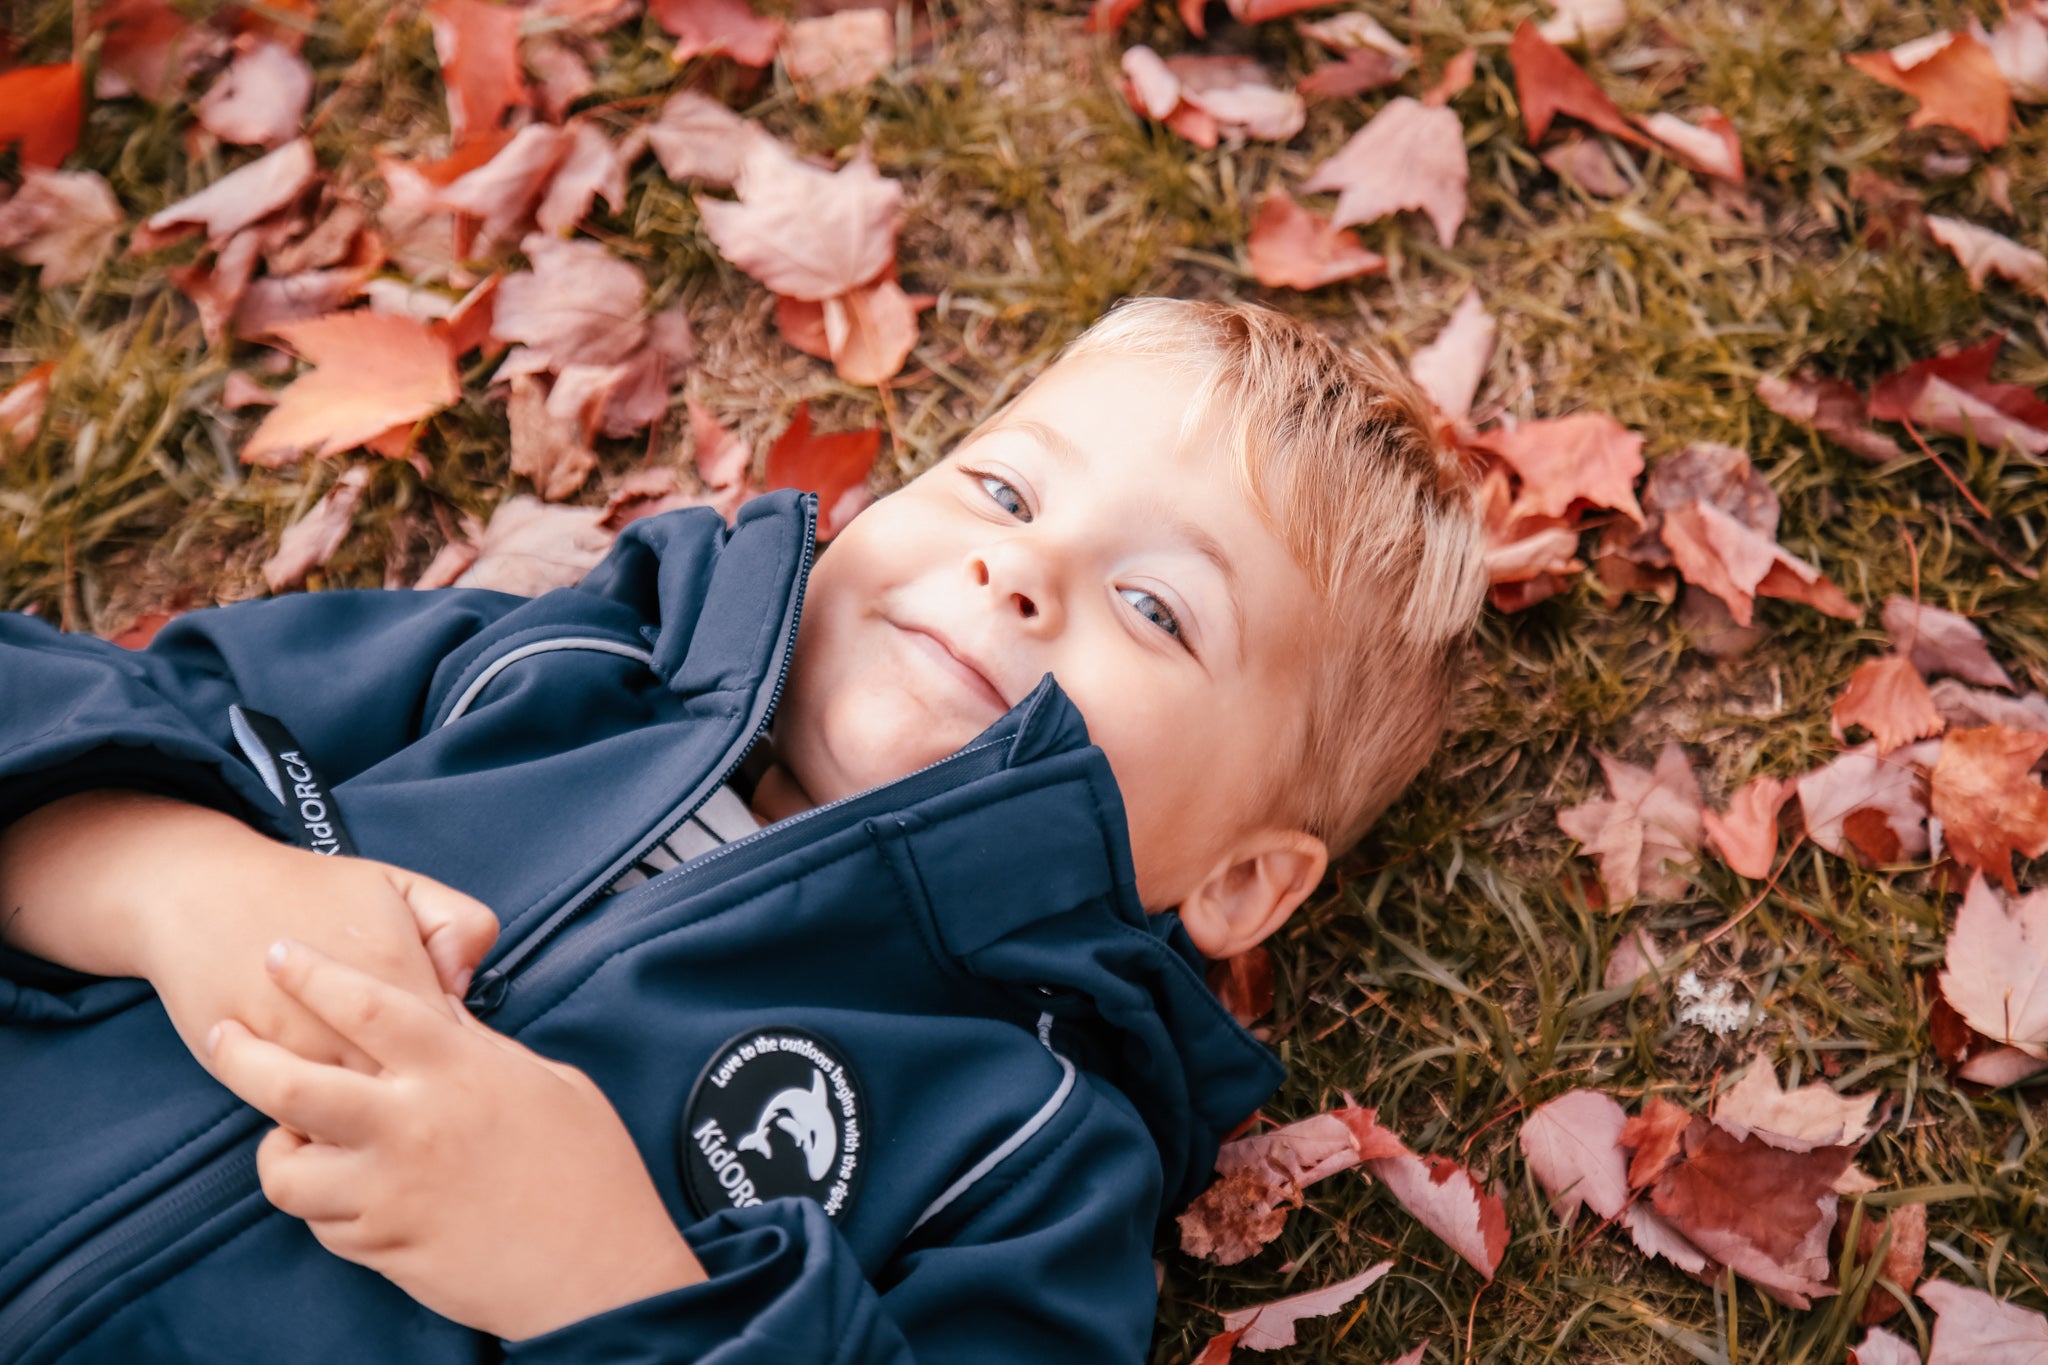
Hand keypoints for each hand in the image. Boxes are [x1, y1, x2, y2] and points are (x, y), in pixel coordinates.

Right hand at [0, 791, 498, 1074]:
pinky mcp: (249, 1075)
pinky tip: (331, 1103)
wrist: (200, 892)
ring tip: (379, 1103)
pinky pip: (299, 1121)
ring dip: (370, 1120)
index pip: (458, 1044)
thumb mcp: (402, 884)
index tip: (456, 1057)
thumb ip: (460, 924)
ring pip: (354, 1119)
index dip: (464, 1058)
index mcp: (398, 973)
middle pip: (409, 1092)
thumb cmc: (310, 890)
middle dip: (422, 1098)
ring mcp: (297, 1053)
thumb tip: (464, 988)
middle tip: (422, 1090)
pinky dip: (320, 1122)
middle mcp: (349, 1023)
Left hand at [209, 939, 705, 1340]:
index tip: (280, 953)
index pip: (365, 1003)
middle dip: (241, 1055)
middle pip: (289, 1083)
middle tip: (225, 1037)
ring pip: (284, 1169)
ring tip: (293, 1140)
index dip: (313, 973)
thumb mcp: (551, 1082)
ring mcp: (390, 1191)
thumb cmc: (591, 1175)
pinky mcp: (383, 1246)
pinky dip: (322, 1205)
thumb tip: (444, 1017)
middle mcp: (412, 1125)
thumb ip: (484, 1049)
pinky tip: (347, 1192)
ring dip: (277, 1150)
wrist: (597, 1273)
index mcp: (458, 1070)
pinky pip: (321, 1222)